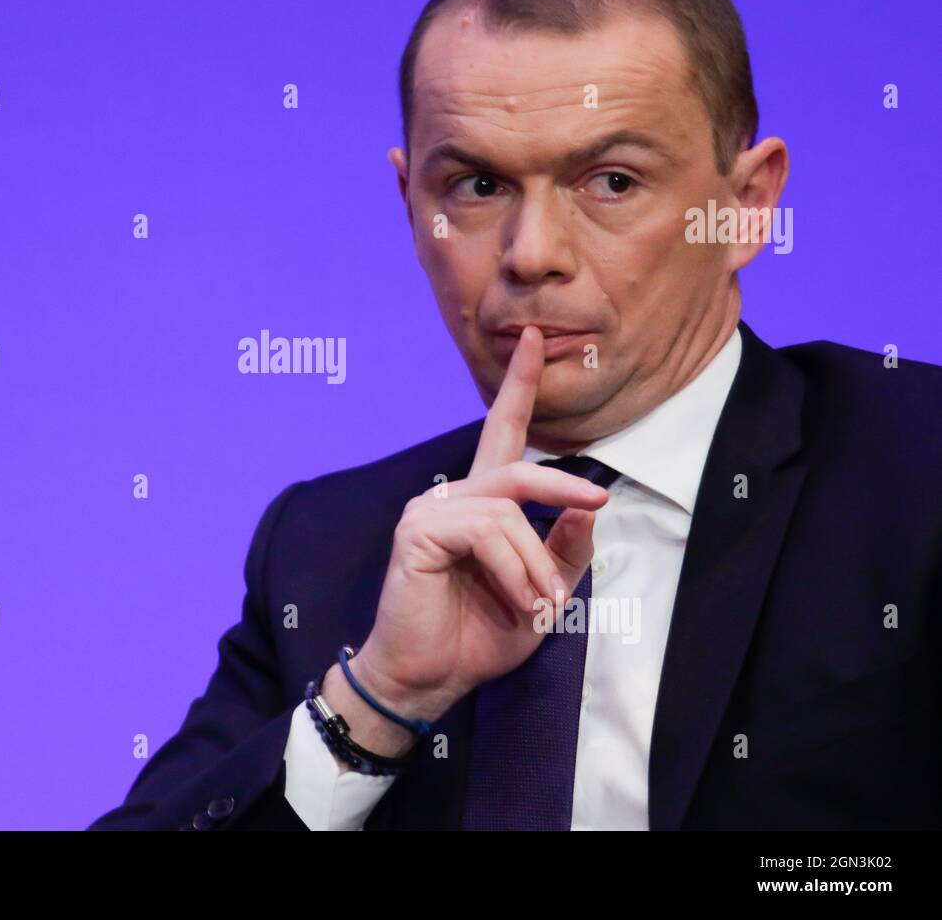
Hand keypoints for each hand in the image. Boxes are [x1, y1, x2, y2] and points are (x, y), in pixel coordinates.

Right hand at [337, 326, 608, 745]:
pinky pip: (485, 529)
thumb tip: (588, 505)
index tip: (536, 340)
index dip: (519, 388)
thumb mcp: (543, 595)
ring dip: (536, 561)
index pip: (502, 435)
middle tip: (599, 498)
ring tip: (541, 605)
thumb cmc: (478, 637)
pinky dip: (513, 567)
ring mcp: (431, 509)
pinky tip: (517, 599)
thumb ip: (564, 551)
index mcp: (480, 507)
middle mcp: (452, 497)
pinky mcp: (419, 529)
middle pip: (516, 466)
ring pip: (508, 507)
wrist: (428, 679)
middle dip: (562, 482)